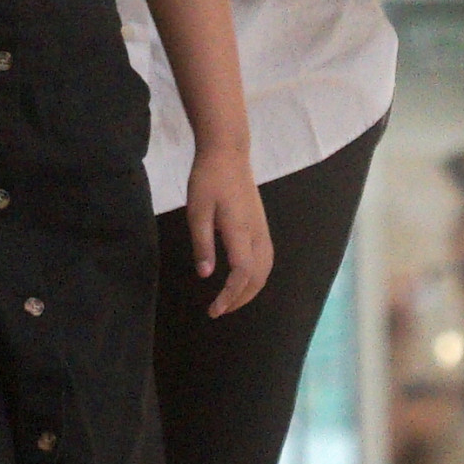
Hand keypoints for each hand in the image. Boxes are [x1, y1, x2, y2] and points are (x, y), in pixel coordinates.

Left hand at [187, 150, 273, 318]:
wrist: (229, 152)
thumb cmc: (208, 178)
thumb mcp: (197, 211)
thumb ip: (202, 244)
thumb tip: (206, 275)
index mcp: (240, 231)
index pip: (242, 273)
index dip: (230, 295)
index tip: (214, 310)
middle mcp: (257, 233)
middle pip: (258, 276)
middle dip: (240, 298)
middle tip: (218, 311)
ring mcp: (262, 228)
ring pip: (265, 269)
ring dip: (251, 289)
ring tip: (230, 300)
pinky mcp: (261, 225)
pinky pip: (265, 258)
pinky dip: (256, 276)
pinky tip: (242, 279)